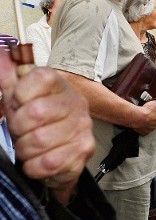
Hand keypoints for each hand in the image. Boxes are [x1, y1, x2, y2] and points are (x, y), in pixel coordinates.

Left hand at [0, 50, 94, 203]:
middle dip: (18, 129)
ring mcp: (83, 127)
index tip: (18, 104)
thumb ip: (8, 75)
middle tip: (22, 131)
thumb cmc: (38, 120)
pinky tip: (39, 160)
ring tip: (31, 147)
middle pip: (34, 114)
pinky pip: (48, 163)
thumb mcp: (18, 96)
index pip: (39, 78)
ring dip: (25, 150)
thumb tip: (1, 52)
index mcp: (59, 85)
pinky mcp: (84, 150)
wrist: (58, 148)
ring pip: (38, 141)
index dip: (19, 95)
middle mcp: (76, 103)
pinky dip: (35, 167)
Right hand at [134, 92, 155, 135]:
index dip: (154, 111)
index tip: (150, 109)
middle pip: (154, 120)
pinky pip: (144, 130)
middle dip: (150, 117)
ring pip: (149, 125)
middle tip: (145, 113)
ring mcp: (150, 128)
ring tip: (141, 118)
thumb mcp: (155, 101)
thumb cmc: (147, 110)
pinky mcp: (144, 132)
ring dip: (146, 122)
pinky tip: (139, 123)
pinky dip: (142, 127)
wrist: (138, 117)